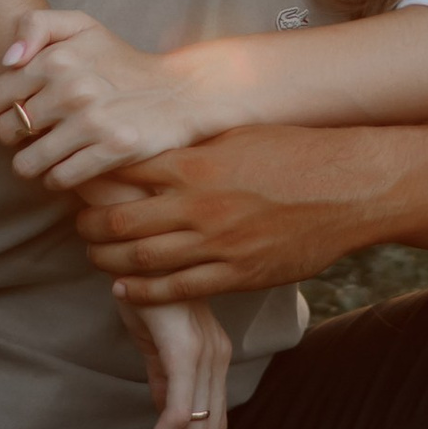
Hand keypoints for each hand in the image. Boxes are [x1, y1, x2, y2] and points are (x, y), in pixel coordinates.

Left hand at [0, 9, 214, 191]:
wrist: (178, 92)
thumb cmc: (120, 61)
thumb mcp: (82, 26)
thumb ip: (36, 25)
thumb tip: (7, 61)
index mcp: (57, 58)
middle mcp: (71, 89)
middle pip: (7, 132)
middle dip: (11, 140)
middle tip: (27, 139)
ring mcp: (92, 122)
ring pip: (27, 163)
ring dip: (30, 165)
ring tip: (43, 157)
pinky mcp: (111, 151)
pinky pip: (58, 178)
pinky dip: (55, 178)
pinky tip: (64, 168)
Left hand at [77, 126, 390, 304]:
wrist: (349, 188)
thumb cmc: (296, 153)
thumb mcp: (237, 136)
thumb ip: (192, 149)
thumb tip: (151, 150)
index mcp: (195, 165)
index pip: (123, 171)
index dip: (94, 177)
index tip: (77, 179)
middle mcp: (199, 207)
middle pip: (122, 222)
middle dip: (90, 225)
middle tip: (77, 223)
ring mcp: (217, 245)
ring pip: (142, 261)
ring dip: (108, 260)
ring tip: (93, 254)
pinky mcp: (236, 275)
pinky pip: (177, 290)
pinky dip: (143, 292)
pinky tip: (124, 289)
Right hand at [113, 296, 232, 428]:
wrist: (136, 245)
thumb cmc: (141, 288)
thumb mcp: (156, 341)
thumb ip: (165, 379)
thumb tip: (165, 421)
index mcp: (214, 357)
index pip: (215, 426)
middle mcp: (218, 359)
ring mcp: (205, 356)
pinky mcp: (183, 352)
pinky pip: (177, 415)